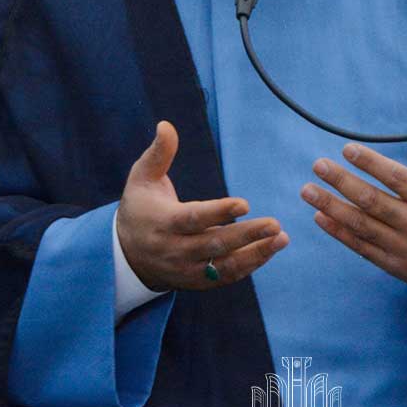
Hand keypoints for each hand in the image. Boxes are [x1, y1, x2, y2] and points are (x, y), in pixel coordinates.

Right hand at [117, 121, 288, 290]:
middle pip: (214, 245)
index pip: (193, 219)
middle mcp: (175, 250)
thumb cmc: (139, 208)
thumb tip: (166, 125)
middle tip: (275, 224)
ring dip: (255, 254)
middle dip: (247, 236)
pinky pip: (226, 276)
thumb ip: (158, 154)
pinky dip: (249, 265)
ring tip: (281, 238)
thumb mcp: (141, 178)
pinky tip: (269, 250)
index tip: (244, 204)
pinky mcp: (196, 281)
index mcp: (163, 222)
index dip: (218, 212)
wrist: (126, 255)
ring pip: (224, 266)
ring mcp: (187, 269)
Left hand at [302, 102, 406, 295]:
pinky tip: (319, 216)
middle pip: (373, 202)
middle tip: (318, 165)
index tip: (347, 149)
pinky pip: (361, 247)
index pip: (397, 178)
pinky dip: (339, 232)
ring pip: (361, 225)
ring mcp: (402, 246)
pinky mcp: (392, 263)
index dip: (372, 163)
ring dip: (332, 207)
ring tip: (308, 191)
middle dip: (343, 182)